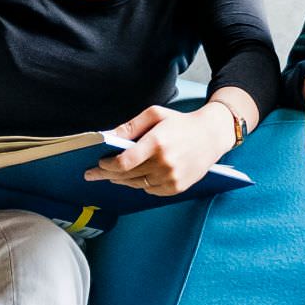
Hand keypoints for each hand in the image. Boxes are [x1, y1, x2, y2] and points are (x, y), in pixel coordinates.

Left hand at [83, 104, 225, 195]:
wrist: (211, 135)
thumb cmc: (181, 122)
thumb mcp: (155, 114)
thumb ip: (130, 126)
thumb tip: (108, 136)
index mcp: (156, 143)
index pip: (124, 162)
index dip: (107, 165)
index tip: (99, 162)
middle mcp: (164, 163)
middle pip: (127, 175)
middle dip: (106, 174)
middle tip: (92, 174)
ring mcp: (171, 178)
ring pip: (137, 185)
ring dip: (121, 180)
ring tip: (111, 175)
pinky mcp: (177, 187)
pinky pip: (150, 190)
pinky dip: (139, 184)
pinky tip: (134, 177)